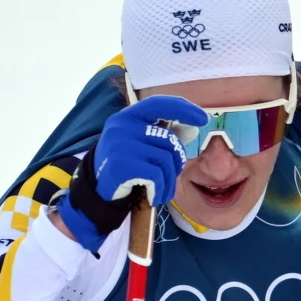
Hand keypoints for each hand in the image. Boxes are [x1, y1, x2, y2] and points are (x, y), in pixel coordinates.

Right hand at [57, 96, 207, 251]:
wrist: (98, 191)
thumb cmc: (126, 165)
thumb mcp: (139, 142)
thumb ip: (160, 133)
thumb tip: (192, 126)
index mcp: (127, 116)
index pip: (159, 104)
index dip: (183, 109)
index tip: (202, 118)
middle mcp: (122, 126)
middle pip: (169, 140)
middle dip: (177, 160)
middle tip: (169, 174)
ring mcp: (120, 145)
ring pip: (166, 160)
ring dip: (169, 180)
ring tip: (161, 188)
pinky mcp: (121, 166)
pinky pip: (157, 177)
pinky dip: (161, 190)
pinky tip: (154, 196)